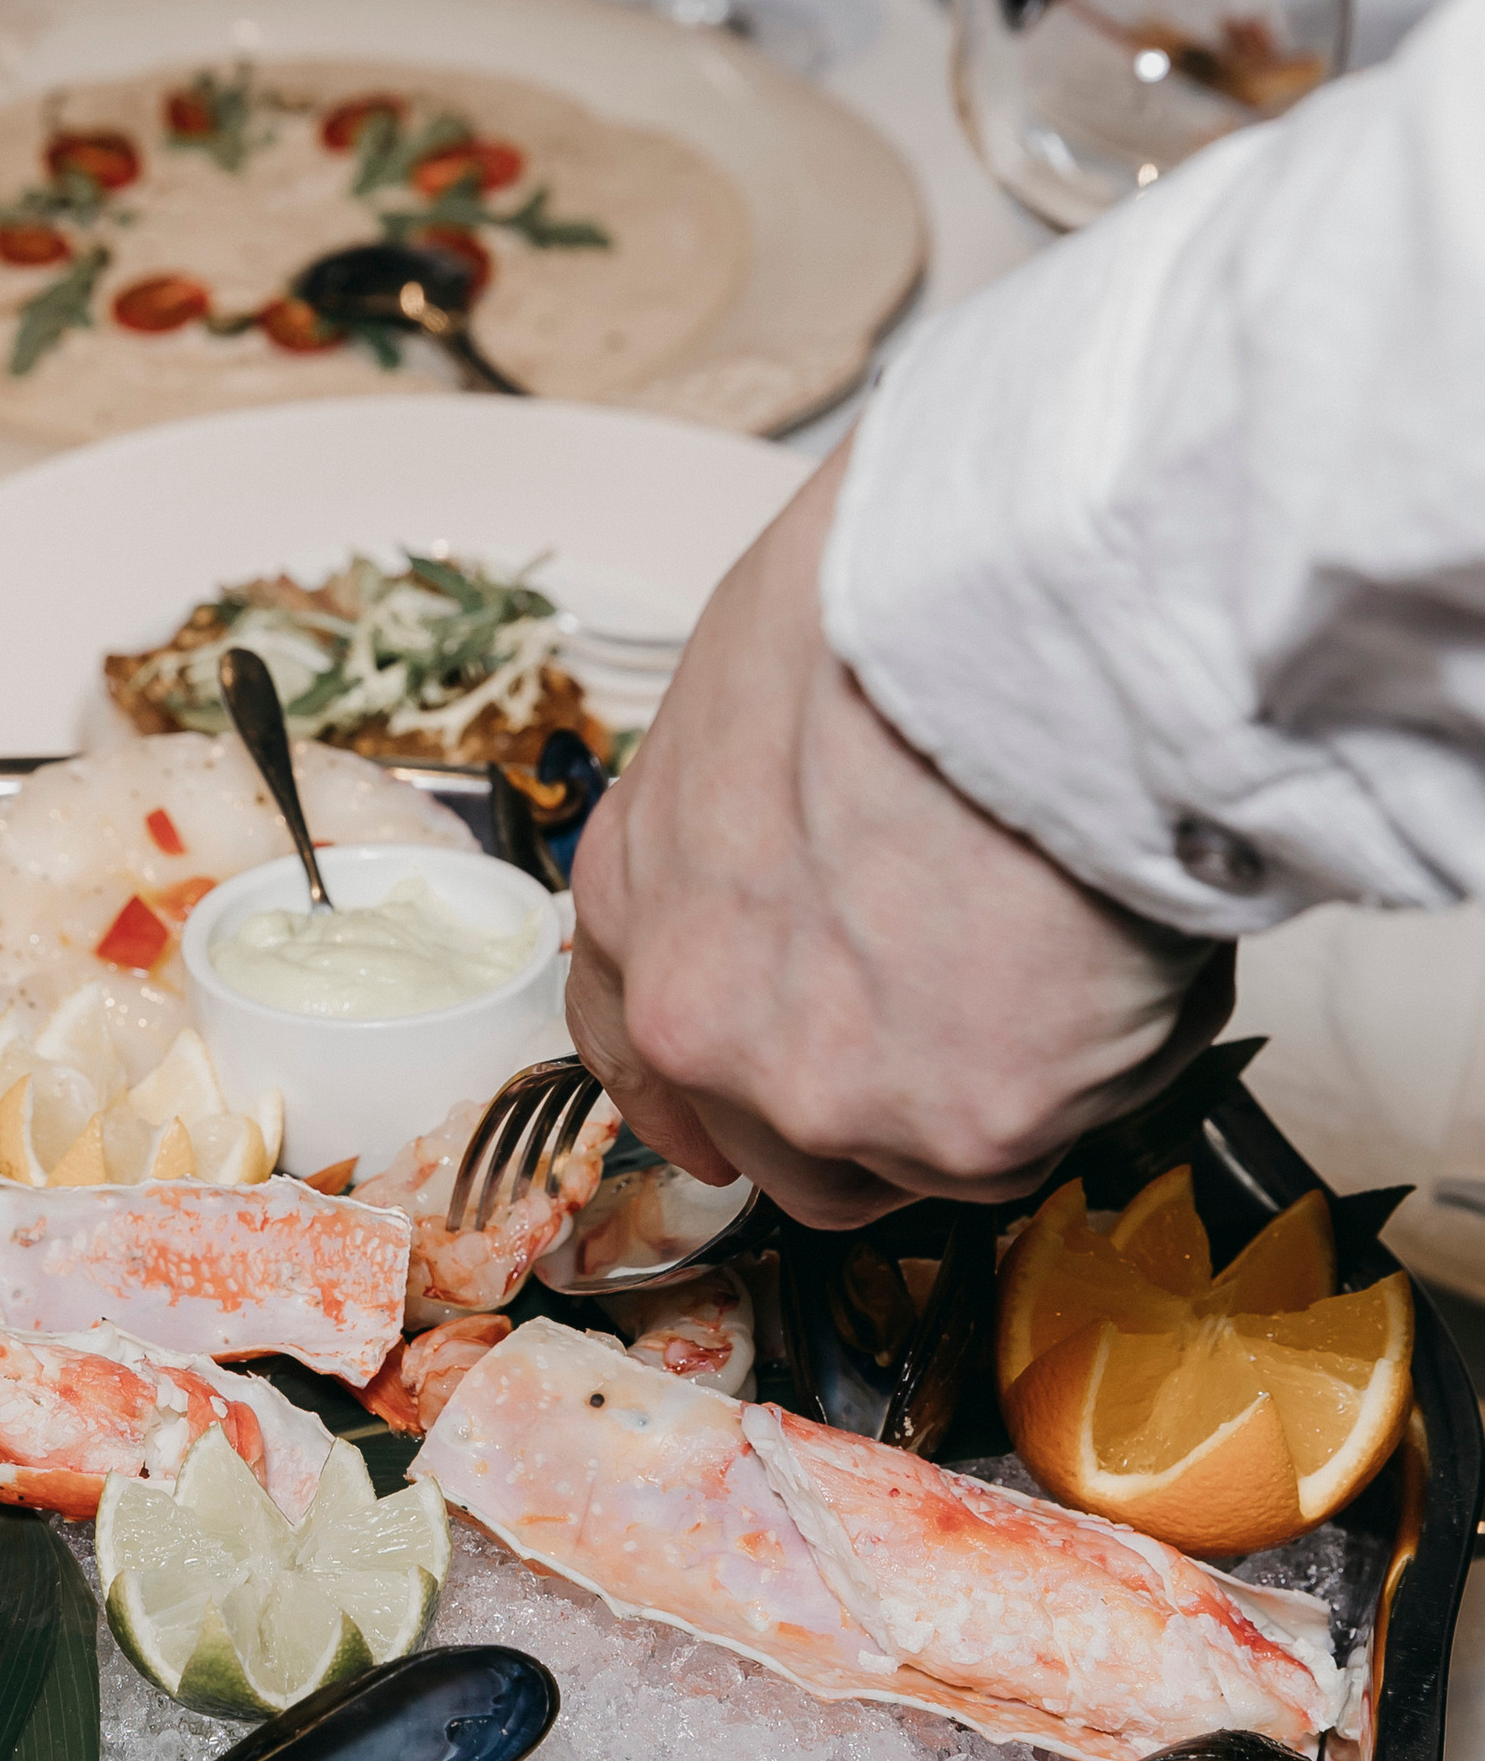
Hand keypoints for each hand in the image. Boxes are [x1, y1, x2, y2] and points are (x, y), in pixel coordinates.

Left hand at [564, 448, 1233, 1224]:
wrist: (1019, 620)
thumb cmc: (896, 607)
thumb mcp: (754, 689)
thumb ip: (763, 821)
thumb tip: (839, 850)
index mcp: (640, 900)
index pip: (638, 1052)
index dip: (711, 1096)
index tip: (758, 1113)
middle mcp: (704, 1020)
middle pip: (794, 1140)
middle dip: (886, 1098)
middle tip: (985, 1008)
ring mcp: (825, 1091)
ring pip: (931, 1153)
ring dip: (1002, 1082)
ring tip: (1063, 942)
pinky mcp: (968, 1129)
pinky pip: (1056, 1126)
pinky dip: (1108, 1057)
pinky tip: (1122, 947)